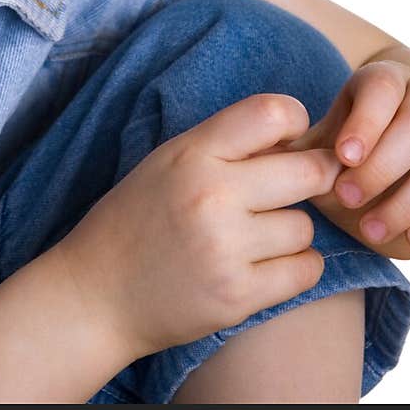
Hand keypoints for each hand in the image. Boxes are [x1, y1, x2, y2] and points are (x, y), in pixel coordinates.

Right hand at [53, 93, 343, 361]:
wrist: (96, 295)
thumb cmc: (138, 220)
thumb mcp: (169, 161)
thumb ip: (226, 144)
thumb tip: (297, 137)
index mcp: (193, 153)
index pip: (273, 113)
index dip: (295, 122)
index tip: (288, 141)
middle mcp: (212, 195)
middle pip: (309, 172)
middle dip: (313, 179)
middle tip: (298, 189)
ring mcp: (225, 248)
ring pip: (306, 226)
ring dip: (292, 232)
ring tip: (260, 237)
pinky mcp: (237, 296)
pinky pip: (306, 270)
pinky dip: (296, 268)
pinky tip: (268, 265)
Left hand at [283, 56, 409, 259]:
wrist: (402, 139)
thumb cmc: (350, 143)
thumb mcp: (323, 134)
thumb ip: (296, 147)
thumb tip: (256, 157)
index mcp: (388, 76)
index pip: (383, 87)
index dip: (365, 122)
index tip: (341, 157)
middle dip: (384, 167)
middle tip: (348, 202)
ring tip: (373, 233)